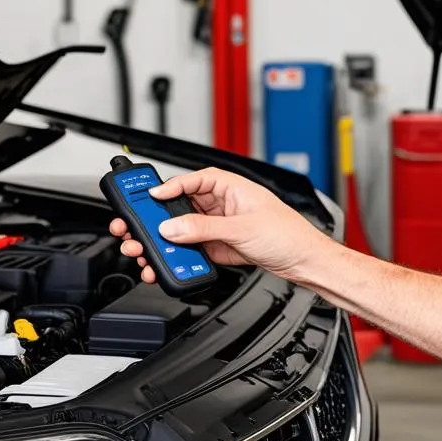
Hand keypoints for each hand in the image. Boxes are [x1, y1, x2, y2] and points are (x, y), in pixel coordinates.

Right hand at [109, 167, 331, 285]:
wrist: (306, 261)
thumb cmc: (288, 234)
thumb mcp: (241, 229)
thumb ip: (203, 228)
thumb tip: (172, 227)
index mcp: (231, 186)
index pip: (193, 179)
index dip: (169, 187)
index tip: (149, 196)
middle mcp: (224, 204)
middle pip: (182, 206)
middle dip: (158, 217)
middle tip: (135, 225)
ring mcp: (221, 226)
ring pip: (184, 229)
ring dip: (165, 239)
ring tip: (145, 248)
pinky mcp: (221, 246)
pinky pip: (193, 248)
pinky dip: (179, 255)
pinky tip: (168, 261)